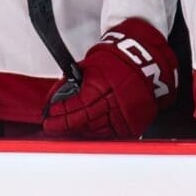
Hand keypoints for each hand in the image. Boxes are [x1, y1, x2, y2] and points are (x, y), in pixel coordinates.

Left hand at [41, 17, 177, 139]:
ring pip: (96, 128)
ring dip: (79, 130)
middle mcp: (115, 99)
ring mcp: (125, 112)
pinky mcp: (134, 122)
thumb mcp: (89, 66)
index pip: (77, 103)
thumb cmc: (116, 62)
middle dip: (65, 124)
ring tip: (65, 130)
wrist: (145, 63)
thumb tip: (56, 96)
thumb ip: (73, 82)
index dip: (62, 110)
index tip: (50, 113)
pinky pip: (112, 132)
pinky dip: (96, 133)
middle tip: (51, 126)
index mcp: (103, 84)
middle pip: (85, 118)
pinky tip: (85, 132)